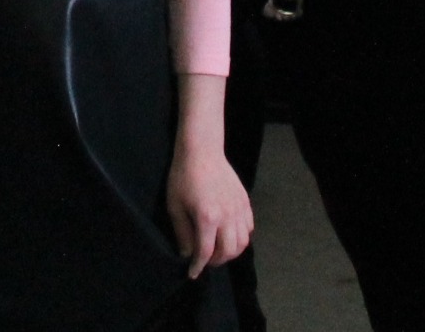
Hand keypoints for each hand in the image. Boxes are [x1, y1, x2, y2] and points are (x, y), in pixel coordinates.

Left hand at [166, 142, 252, 275]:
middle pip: (228, 251)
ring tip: (218, 250)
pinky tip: (230, 235)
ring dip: (230, 252)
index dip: (199, 266)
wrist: (201, 151)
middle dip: (216, 261)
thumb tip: (187, 253)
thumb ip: (182, 232)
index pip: (206, 252)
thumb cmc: (183, 176)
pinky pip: (249, 228)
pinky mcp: (245, 202)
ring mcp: (239, 210)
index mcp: (208, 218)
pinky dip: (241, 238)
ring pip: (242, 243)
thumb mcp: (175, 204)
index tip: (192, 273)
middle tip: (205, 260)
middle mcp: (227, 217)